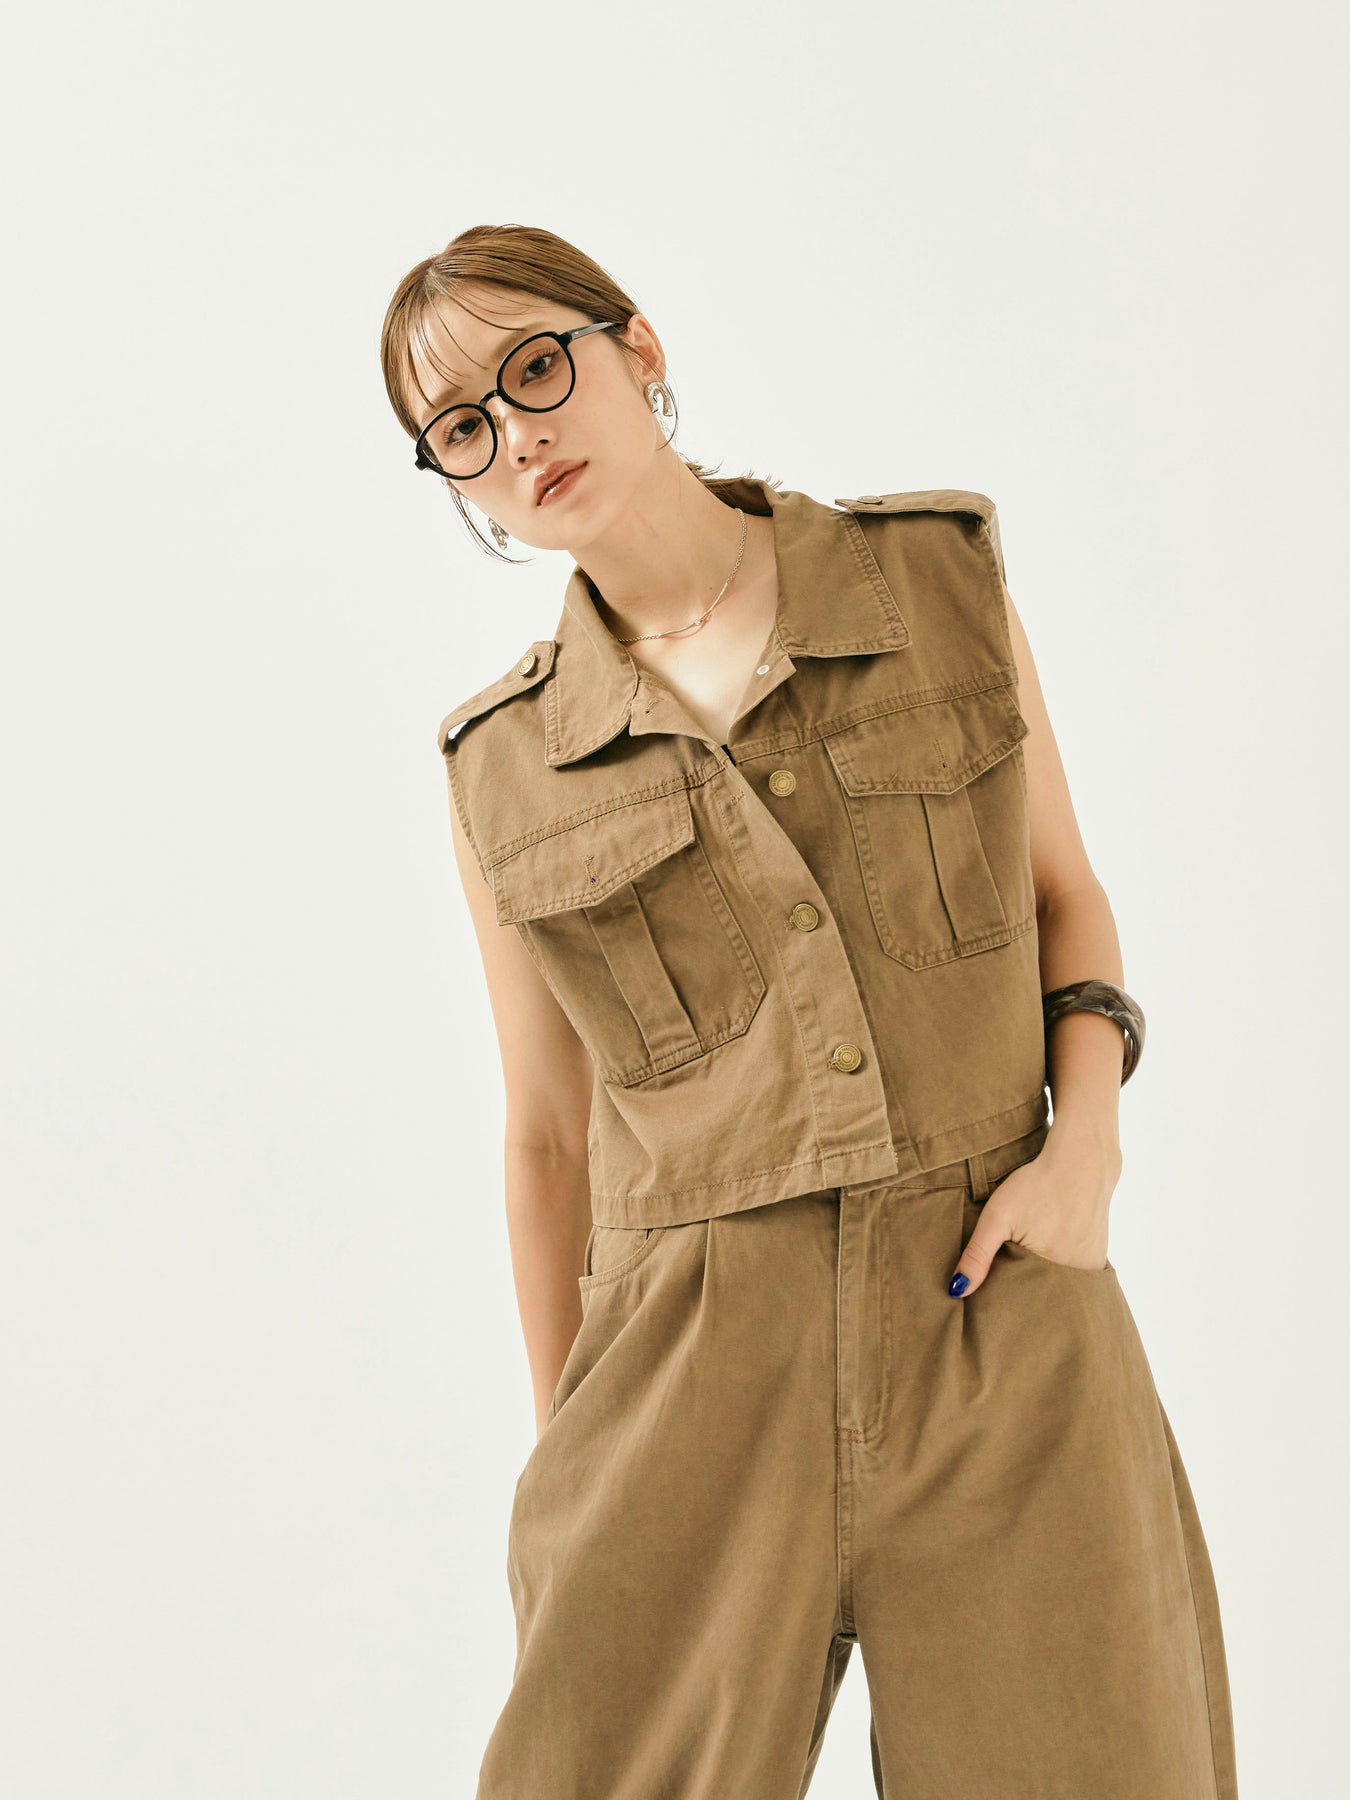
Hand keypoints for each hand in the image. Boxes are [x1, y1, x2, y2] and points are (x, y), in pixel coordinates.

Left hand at [947, 1127, 1120, 1296]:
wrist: (1083, 1158)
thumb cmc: (1037, 1184)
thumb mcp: (998, 1217)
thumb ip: (977, 1255)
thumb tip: (957, 1290)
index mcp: (1054, 1276)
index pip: (1023, 1301)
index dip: (1005, 1294)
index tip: (991, 1285)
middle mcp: (1080, 1277)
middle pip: (1041, 1292)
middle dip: (1023, 1285)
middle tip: (1012, 1259)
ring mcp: (1093, 1265)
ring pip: (1057, 1280)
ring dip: (1041, 1273)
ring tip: (1031, 1249)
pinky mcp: (1099, 1253)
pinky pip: (1072, 1267)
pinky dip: (1058, 1262)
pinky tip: (1050, 1240)